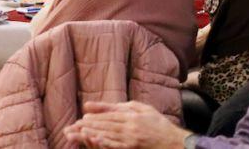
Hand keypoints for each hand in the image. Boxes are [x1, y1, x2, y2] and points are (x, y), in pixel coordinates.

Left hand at [63, 100, 191, 148]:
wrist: (173, 141)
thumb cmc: (156, 123)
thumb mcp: (141, 108)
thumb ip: (120, 106)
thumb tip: (104, 104)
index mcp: (132, 115)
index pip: (110, 116)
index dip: (96, 117)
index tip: (83, 117)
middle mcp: (131, 126)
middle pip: (106, 125)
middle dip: (89, 126)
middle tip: (75, 126)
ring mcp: (131, 139)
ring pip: (108, 135)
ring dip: (93, 134)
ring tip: (80, 133)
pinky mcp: (132, 148)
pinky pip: (116, 145)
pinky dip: (104, 143)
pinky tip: (95, 141)